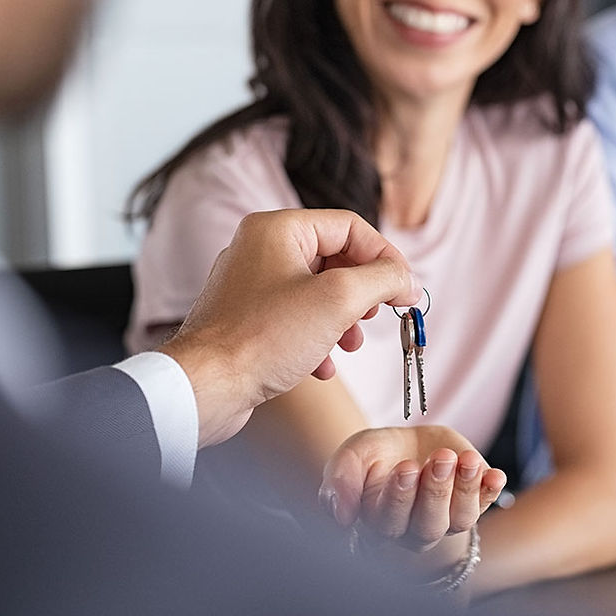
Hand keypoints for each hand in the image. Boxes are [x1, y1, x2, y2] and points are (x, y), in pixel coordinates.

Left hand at [158, 209, 420, 448]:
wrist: (207, 387)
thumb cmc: (263, 338)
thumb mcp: (338, 300)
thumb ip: (383, 280)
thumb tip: (408, 281)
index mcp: (278, 229)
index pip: (350, 227)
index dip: (385, 257)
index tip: (406, 290)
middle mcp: (261, 249)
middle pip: (335, 259)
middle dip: (363, 293)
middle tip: (378, 317)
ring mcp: (252, 286)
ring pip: (318, 293)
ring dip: (344, 320)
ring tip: (350, 344)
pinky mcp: (249, 320)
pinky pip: (297, 320)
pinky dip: (318, 340)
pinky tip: (323, 367)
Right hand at [319, 426, 505, 552]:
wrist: (403, 444)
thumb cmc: (372, 456)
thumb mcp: (350, 458)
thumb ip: (339, 483)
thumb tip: (341, 517)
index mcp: (380, 523)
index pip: (390, 520)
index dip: (400, 496)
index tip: (406, 467)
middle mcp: (414, 530)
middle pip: (428, 525)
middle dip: (435, 491)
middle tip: (439, 459)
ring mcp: (447, 518)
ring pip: (460, 518)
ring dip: (466, 489)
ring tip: (466, 459)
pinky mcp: (472, 502)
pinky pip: (485, 503)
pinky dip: (491, 490)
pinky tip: (494, 474)